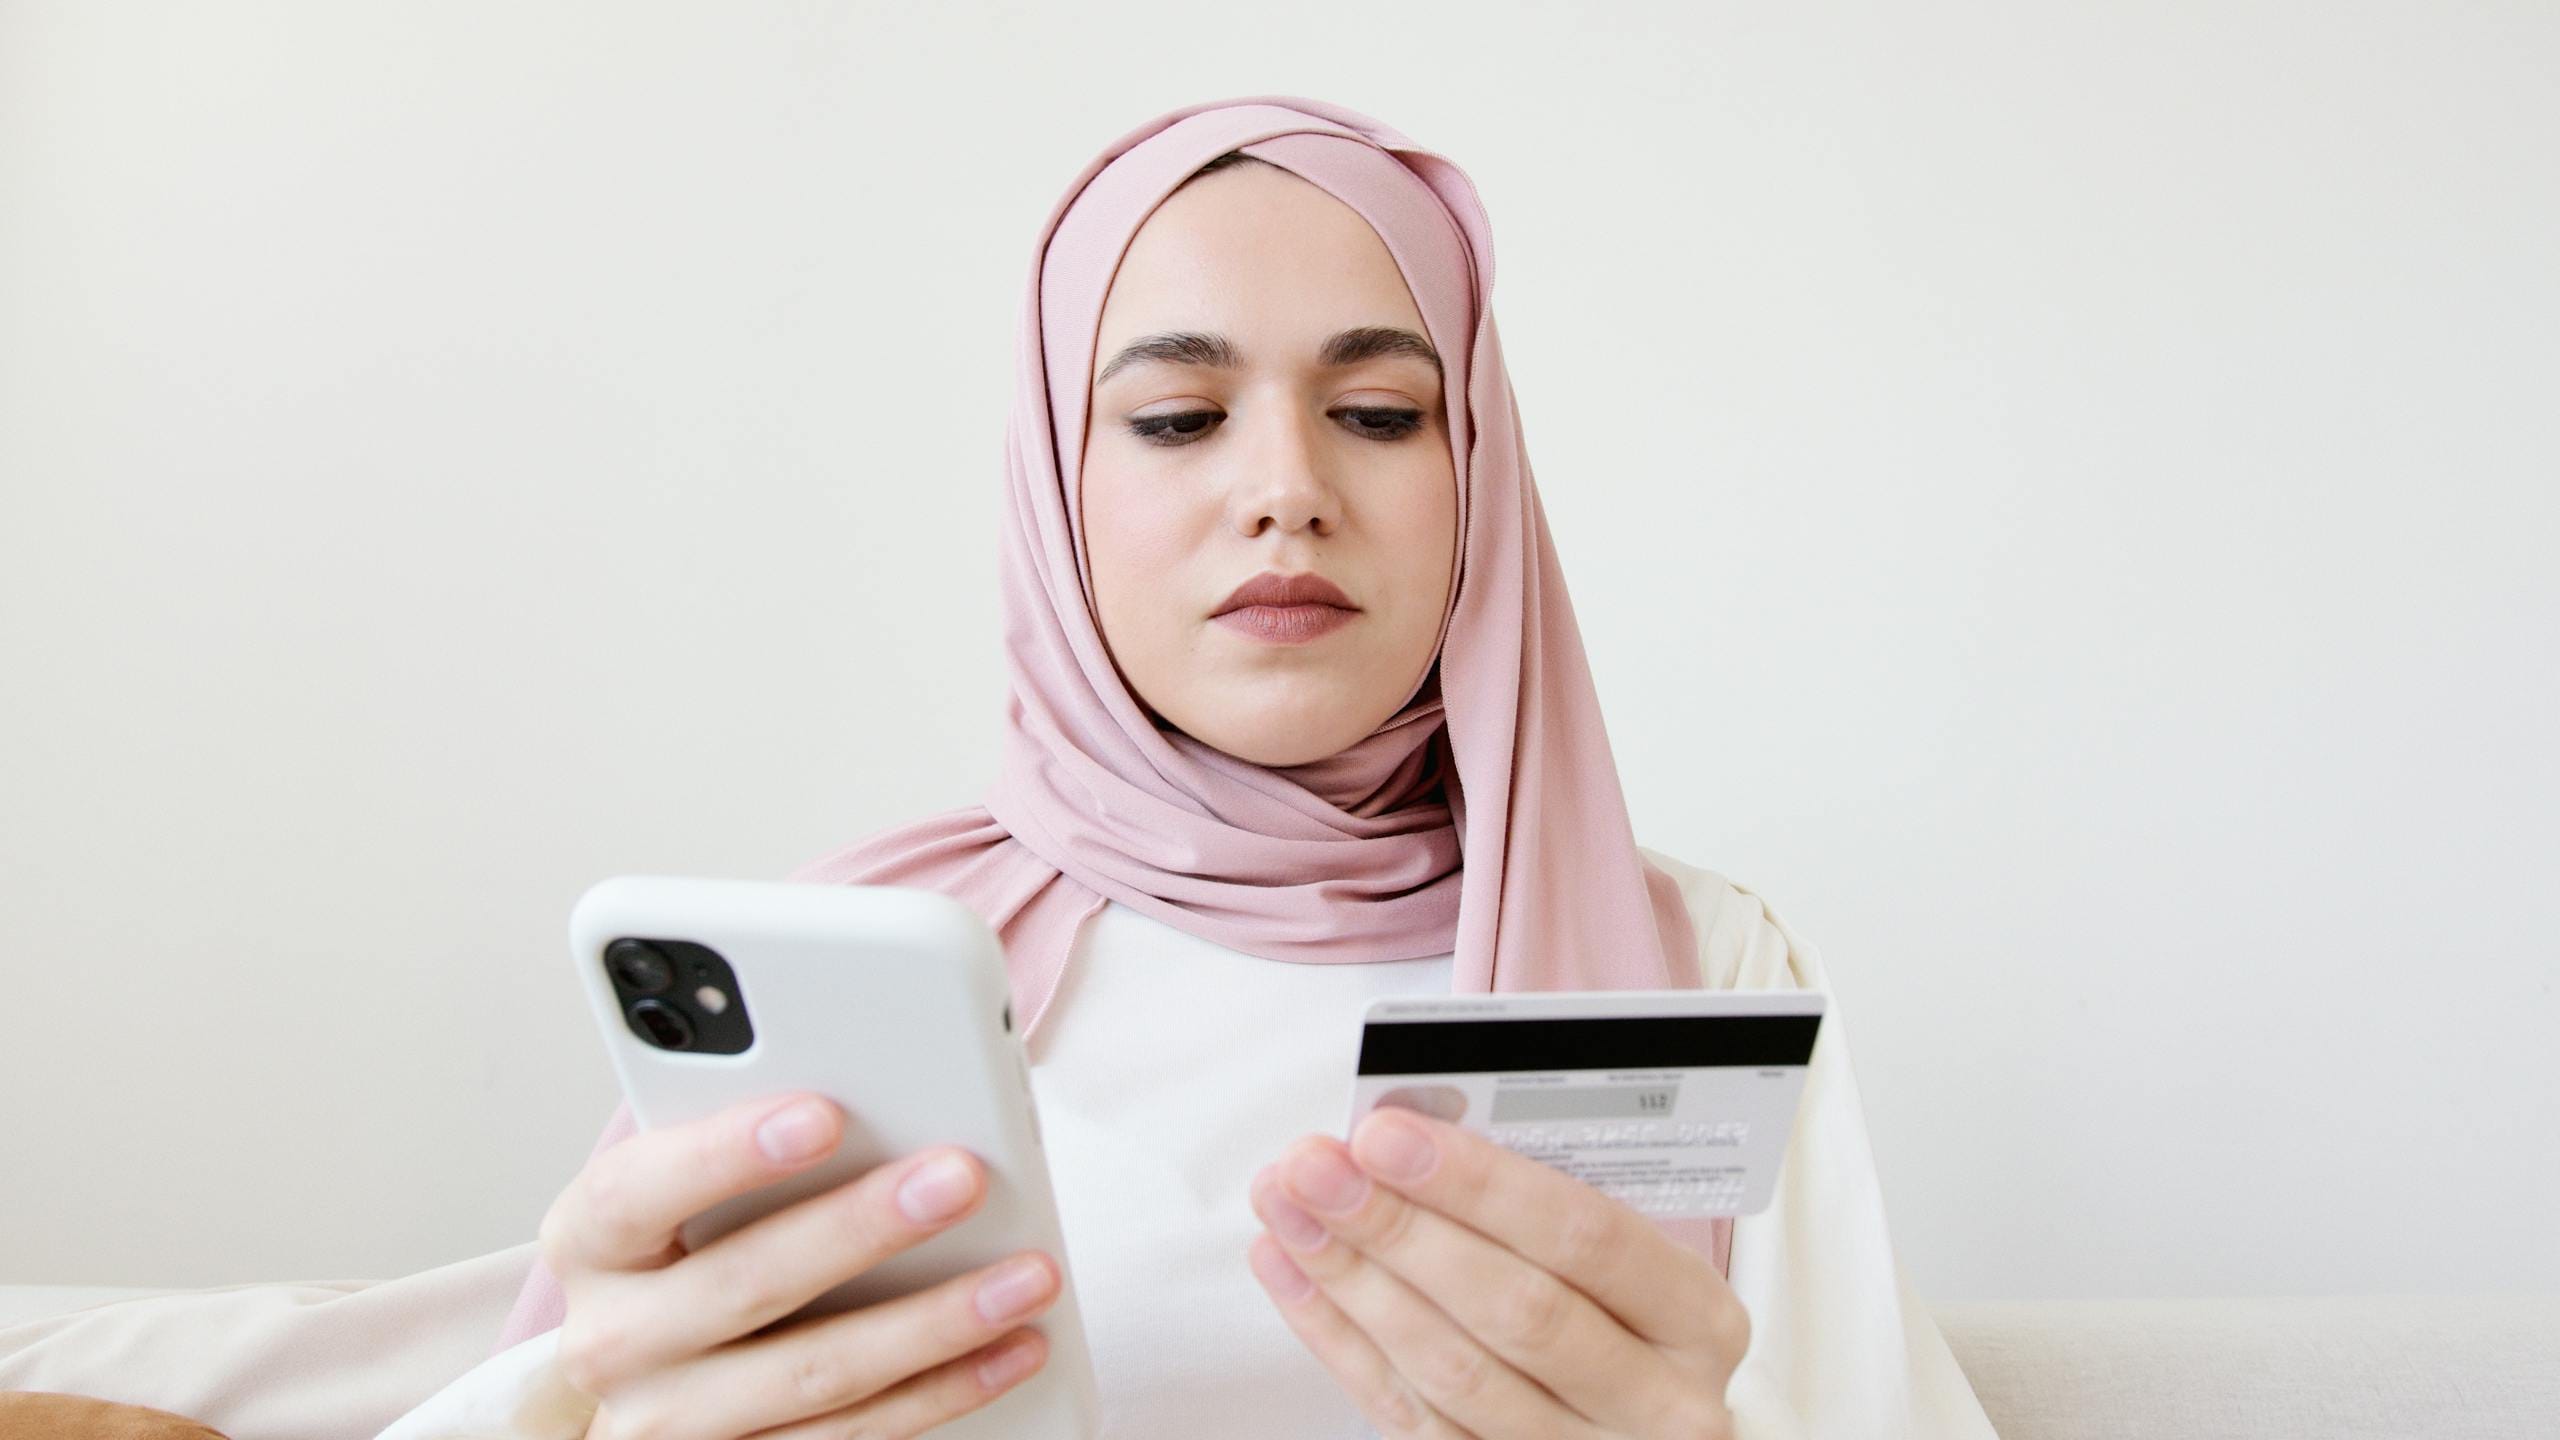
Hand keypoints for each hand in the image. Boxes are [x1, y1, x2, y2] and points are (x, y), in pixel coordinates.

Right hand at [537, 1091, 1059, 1437]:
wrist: (660, 1383)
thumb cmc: (694, 1247)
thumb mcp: (690, 1193)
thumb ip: (753, 1146)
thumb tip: (885, 1091)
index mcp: (592, 1242)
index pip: (637, 1191)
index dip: (726, 1152)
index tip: (824, 1113)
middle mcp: (614, 1341)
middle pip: (744, 1285)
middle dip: (862, 1226)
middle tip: (961, 1175)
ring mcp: (673, 1421)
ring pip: (816, 1373)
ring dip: (935, 1322)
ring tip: (1027, 1273)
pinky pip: (854, 1436)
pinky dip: (945, 1390)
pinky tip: (1010, 1347)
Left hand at [1246, 1107, 1748, 1438]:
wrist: (1632, 1419)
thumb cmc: (1618, 1304)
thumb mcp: (1620, 1244)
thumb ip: (1540, 1192)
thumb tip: (1413, 1123)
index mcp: (1697, 1315)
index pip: (1588, 1236)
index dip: (1480, 1185)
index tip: (1385, 1132)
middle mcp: (1659, 1401)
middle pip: (1517, 1311)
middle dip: (1401, 1230)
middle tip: (1315, 1168)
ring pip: (1454, 1373)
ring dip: (1354, 1283)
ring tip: (1288, 1211)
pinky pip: (1412, 1419)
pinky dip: (1340, 1342)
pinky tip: (1294, 1276)